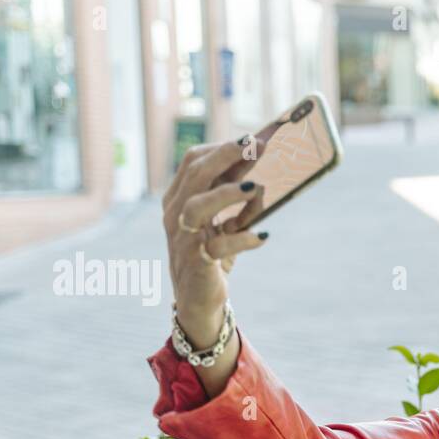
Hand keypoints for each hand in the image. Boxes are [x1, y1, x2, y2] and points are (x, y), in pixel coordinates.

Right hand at [161, 128, 276, 337]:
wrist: (198, 300)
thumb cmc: (213, 254)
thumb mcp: (226, 220)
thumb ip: (237, 196)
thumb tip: (261, 174)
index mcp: (179, 198)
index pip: (193, 161)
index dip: (223, 147)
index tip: (253, 138)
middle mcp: (176, 214)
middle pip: (195, 175)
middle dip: (226, 156)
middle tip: (256, 146)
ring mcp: (183, 238)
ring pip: (197, 206)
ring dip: (227, 194)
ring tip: (256, 188)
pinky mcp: (197, 262)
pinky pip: (217, 247)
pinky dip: (242, 239)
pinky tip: (263, 236)